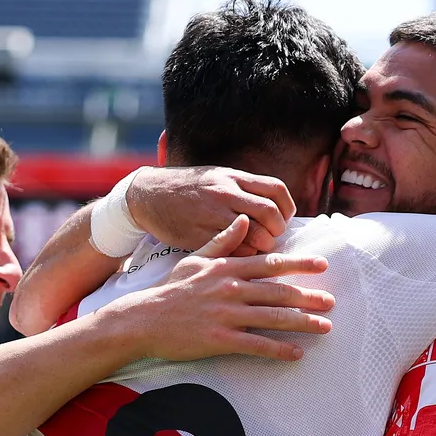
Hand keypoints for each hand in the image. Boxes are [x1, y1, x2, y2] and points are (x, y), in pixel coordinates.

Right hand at [102, 215, 333, 362]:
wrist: (143, 318)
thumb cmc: (170, 288)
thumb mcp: (195, 258)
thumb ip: (222, 240)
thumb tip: (243, 221)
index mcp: (227, 268)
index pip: (271, 264)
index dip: (300, 264)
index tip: (322, 266)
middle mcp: (231, 289)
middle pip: (279, 292)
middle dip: (309, 297)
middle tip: (332, 301)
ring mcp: (226, 314)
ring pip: (273, 318)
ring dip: (302, 323)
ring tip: (325, 327)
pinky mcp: (219, 339)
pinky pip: (256, 345)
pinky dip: (278, 349)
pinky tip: (296, 353)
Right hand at [127, 166, 295, 253]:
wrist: (148, 195)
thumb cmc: (186, 189)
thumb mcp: (216, 179)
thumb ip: (243, 190)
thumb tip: (274, 205)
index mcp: (232, 177)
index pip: (276, 189)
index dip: (287, 208)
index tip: (283, 220)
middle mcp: (225, 193)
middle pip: (270, 213)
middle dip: (277, 230)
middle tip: (271, 239)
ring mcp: (213, 214)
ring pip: (255, 234)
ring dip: (263, 246)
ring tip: (258, 250)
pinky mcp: (201, 235)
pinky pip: (233, 250)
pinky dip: (243, 256)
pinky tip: (241, 257)